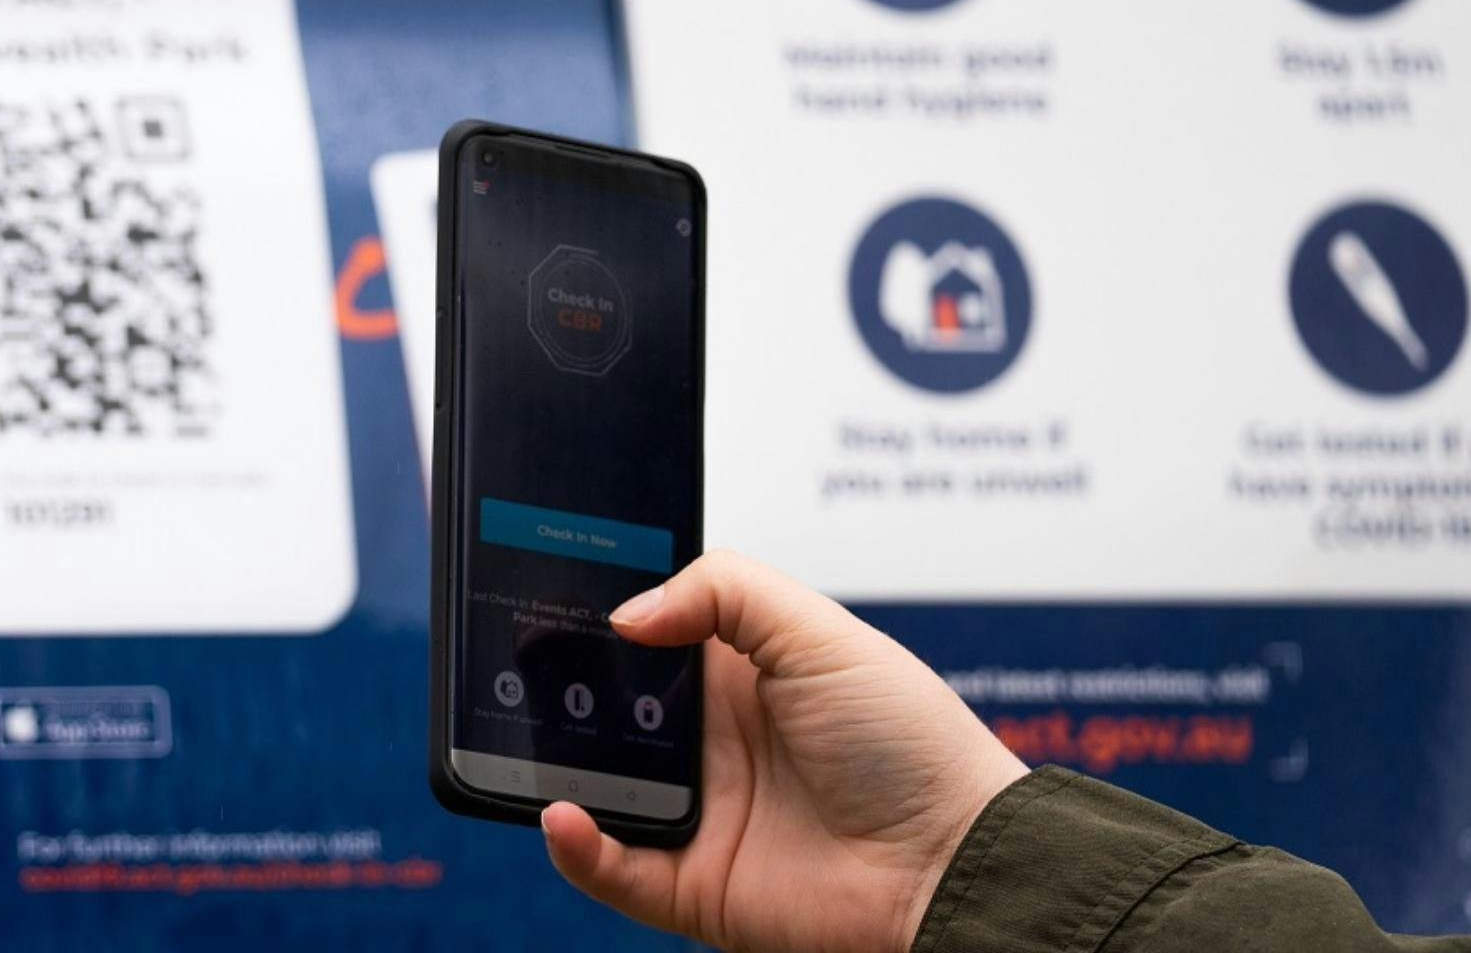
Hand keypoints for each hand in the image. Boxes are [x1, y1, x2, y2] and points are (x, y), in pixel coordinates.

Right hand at [541, 550, 1026, 952]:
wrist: (953, 862)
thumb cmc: (909, 741)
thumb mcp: (821, 632)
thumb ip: (725, 593)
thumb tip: (628, 614)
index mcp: (742, 674)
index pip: (654, 635)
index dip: (607, 615)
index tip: (553, 587)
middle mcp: (716, 741)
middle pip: (615, 709)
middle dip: (565, 685)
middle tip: (517, 654)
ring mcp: (703, 813)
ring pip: (603, 785)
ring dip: (557, 762)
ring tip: (520, 729)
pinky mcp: (697, 884)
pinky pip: (616, 870)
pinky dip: (578, 849)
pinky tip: (562, 814)